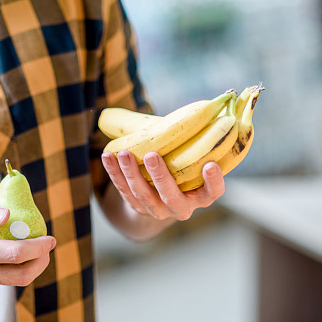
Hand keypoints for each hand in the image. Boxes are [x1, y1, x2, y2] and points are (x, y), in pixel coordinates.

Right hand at [0, 196, 55, 295]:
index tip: (50, 238)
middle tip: (47, 246)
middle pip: (21, 276)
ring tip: (32, 246)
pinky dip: (10, 267)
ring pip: (12, 280)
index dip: (38, 247)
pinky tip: (8, 252)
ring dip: (28, 265)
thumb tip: (8, 214)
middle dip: (41, 262)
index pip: (14, 255)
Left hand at [101, 150, 224, 221]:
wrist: (161, 199)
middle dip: (160, 177)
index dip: (214, 182)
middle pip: (172, 197)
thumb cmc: (183, 170)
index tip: (210, 165)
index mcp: (200, 196)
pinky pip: (124, 191)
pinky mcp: (137, 207)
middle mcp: (181, 207)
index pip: (212, 193)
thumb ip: (194, 145)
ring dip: (132, 173)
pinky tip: (108, 157)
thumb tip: (198, 111)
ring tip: (124, 153)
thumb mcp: (192, 162)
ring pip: (143, 195)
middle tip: (152, 156)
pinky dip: (115, 174)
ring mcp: (158, 210)